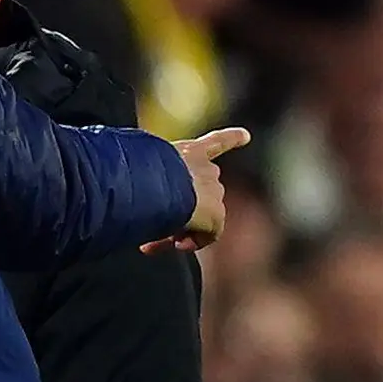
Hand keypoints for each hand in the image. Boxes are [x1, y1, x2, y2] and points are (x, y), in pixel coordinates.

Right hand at [144, 126, 251, 253]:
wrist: (151, 184)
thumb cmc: (136, 173)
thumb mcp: (143, 168)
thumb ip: (147, 177)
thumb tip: (136, 198)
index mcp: (188, 152)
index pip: (215, 142)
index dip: (232, 139)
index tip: (246, 136)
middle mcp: (206, 169)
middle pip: (201, 194)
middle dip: (182, 210)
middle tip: (156, 223)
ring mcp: (213, 191)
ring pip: (201, 216)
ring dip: (183, 226)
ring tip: (159, 234)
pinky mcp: (215, 214)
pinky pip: (211, 233)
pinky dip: (196, 241)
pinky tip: (176, 245)